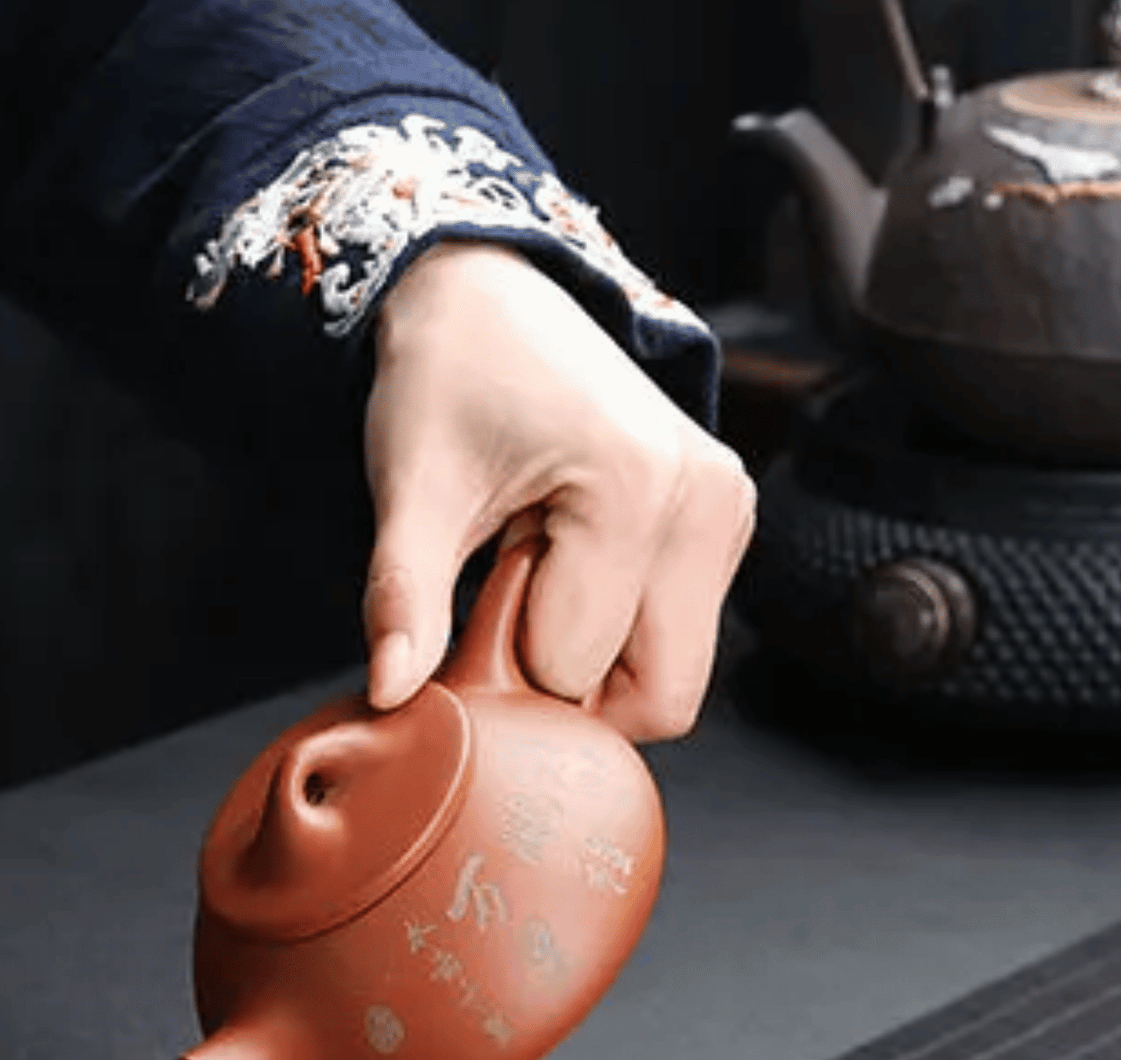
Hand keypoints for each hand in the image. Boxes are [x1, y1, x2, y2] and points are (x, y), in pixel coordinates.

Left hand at [362, 242, 755, 741]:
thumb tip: (392, 697)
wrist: (489, 299)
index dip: (508, 663)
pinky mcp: (727, 520)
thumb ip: (404, 600)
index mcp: (636, 486)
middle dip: (569, 689)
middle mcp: (705, 500)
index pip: (575, 672)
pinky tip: (573, 564)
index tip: (471, 591)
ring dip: (594, 661)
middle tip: (505, 606)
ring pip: (673, 678)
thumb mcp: (411, 489)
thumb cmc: (448, 377)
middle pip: (658, 699)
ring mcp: (727, 510)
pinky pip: (679, 638)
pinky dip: (619, 633)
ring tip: (537, 572)